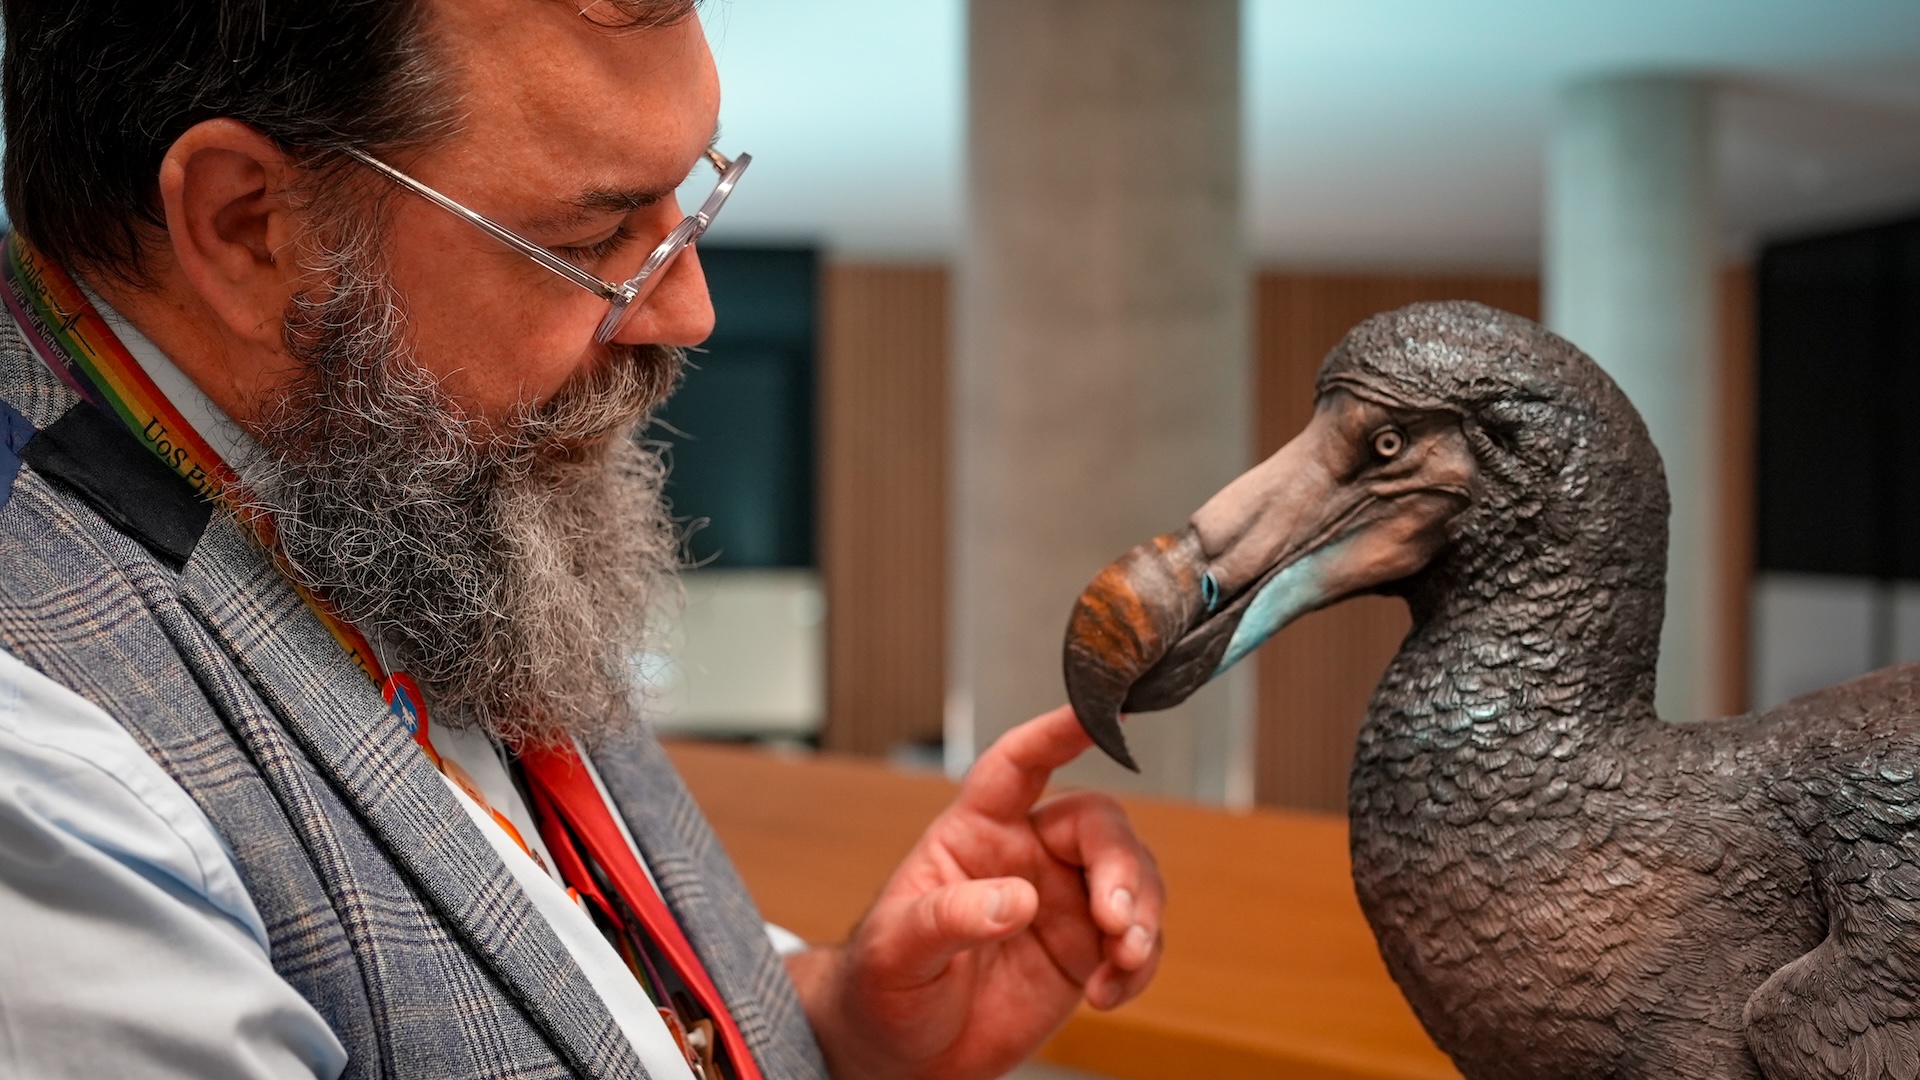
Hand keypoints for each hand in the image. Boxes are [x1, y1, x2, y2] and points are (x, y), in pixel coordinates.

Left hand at [786, 705, 1163, 1079]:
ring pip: (1131, 877)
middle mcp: (1026, 856)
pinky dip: (1138, 966)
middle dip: (1121, 866)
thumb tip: (1016, 900)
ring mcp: (1061, 902)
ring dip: (1140, 914)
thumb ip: (948, 919)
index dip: (1054, 733)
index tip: (1094, 712)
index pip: (1017, 767)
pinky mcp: (1084, 951)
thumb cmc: (881, 985)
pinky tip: (1108, 995)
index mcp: (974, 833)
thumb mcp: (895, 951)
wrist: (900, 1055)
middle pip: (1097, 826)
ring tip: (1122, 958)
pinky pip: (1136, 941)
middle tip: (1115, 918)